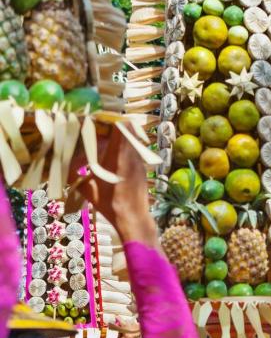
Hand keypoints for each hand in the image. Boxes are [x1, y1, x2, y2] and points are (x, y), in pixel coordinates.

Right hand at [69, 124, 156, 245]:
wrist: (133, 218)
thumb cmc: (110, 204)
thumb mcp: (88, 189)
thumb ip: (74, 174)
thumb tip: (60, 166)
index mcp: (118, 155)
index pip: (121, 126)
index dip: (109, 119)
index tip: (96, 121)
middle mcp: (131, 154)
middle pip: (129, 128)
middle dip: (114, 126)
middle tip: (99, 130)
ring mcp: (140, 161)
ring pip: (133, 138)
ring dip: (120, 136)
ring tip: (105, 142)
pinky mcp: (143, 168)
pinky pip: (135, 150)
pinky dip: (125, 148)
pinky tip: (114, 157)